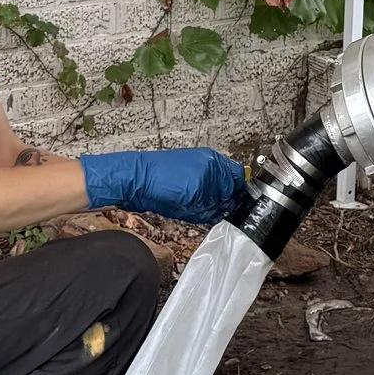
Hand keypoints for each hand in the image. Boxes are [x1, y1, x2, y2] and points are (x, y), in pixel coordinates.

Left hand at [79, 149, 245, 224]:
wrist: (133, 183)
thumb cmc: (162, 179)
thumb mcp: (198, 190)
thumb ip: (218, 197)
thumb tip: (230, 204)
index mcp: (213, 162)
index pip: (239, 177)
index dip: (240, 193)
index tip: (240, 207)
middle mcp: (205, 168)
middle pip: (226, 189)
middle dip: (225, 202)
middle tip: (220, 211)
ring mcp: (193, 179)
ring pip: (213, 199)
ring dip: (210, 208)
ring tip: (202, 211)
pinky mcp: (182, 190)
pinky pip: (198, 203)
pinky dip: (198, 210)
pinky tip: (191, 212)